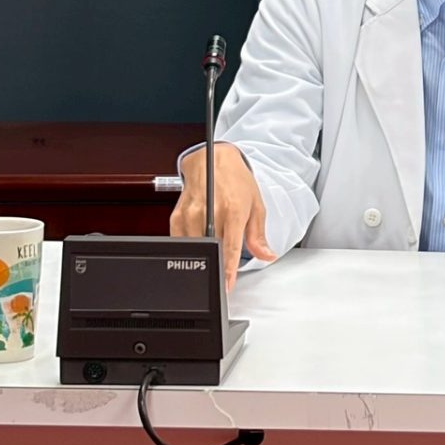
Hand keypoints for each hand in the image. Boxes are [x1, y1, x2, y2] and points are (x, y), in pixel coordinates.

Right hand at [170, 143, 274, 291]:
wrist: (213, 158)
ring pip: (194, 247)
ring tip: (213, 253)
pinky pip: (180, 241)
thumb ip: (258, 235)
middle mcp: (211, 211)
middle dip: (217, 265)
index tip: (227, 285)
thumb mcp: (256, 205)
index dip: (228, 271)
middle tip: (223, 273)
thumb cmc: (236, 179)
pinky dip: (190, 247)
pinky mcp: (177, 215)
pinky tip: (199, 242)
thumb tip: (267, 255)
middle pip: (211, 250)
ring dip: (204, 256)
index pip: (229, 248)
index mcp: (233, 209)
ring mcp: (191, 213)